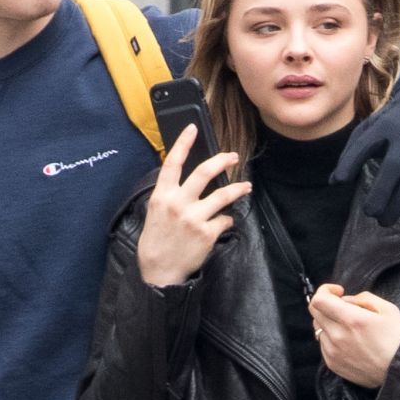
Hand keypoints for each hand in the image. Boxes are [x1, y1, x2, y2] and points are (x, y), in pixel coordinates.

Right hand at [136, 125, 251, 287]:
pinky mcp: (207, 233)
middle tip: (233, 156)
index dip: (183, 143)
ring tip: (245, 187)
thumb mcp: (155, 212)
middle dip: (222, 160)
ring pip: (223, 195)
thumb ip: (170, 195)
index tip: (192, 128)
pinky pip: (225, 219)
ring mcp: (194, 218)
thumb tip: (189, 181)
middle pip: (204, 172)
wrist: (159, 271)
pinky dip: (226, 220)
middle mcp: (178, 203)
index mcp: (162, 196)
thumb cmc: (156, 241)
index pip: (173, 163)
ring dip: (237, 189)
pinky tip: (223, 222)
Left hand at [309, 284, 399, 386]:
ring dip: (329, 322)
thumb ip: (364, 298)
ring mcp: (333, 351)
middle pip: (315, 312)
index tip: (338, 292)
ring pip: (318, 328)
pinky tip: (348, 341)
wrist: (399, 372)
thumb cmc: (396, 340)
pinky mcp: (332, 363)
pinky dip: (331, 338)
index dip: (325, 290)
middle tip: (342, 306)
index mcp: (352, 320)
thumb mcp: (388, 310)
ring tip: (349, 327)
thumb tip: (346, 300)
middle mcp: (338, 336)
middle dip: (326, 303)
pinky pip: (323, 344)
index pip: (319, 300)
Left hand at [329, 78, 399, 225]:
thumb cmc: (389, 128)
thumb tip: (335, 182)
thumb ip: (350, 154)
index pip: (364, 145)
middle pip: (395, 165)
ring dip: (399, 202)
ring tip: (385, 221)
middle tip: (370, 213)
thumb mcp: (368, 131)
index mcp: (383, 128)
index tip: (340, 181)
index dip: (351, 162)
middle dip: (382, 191)